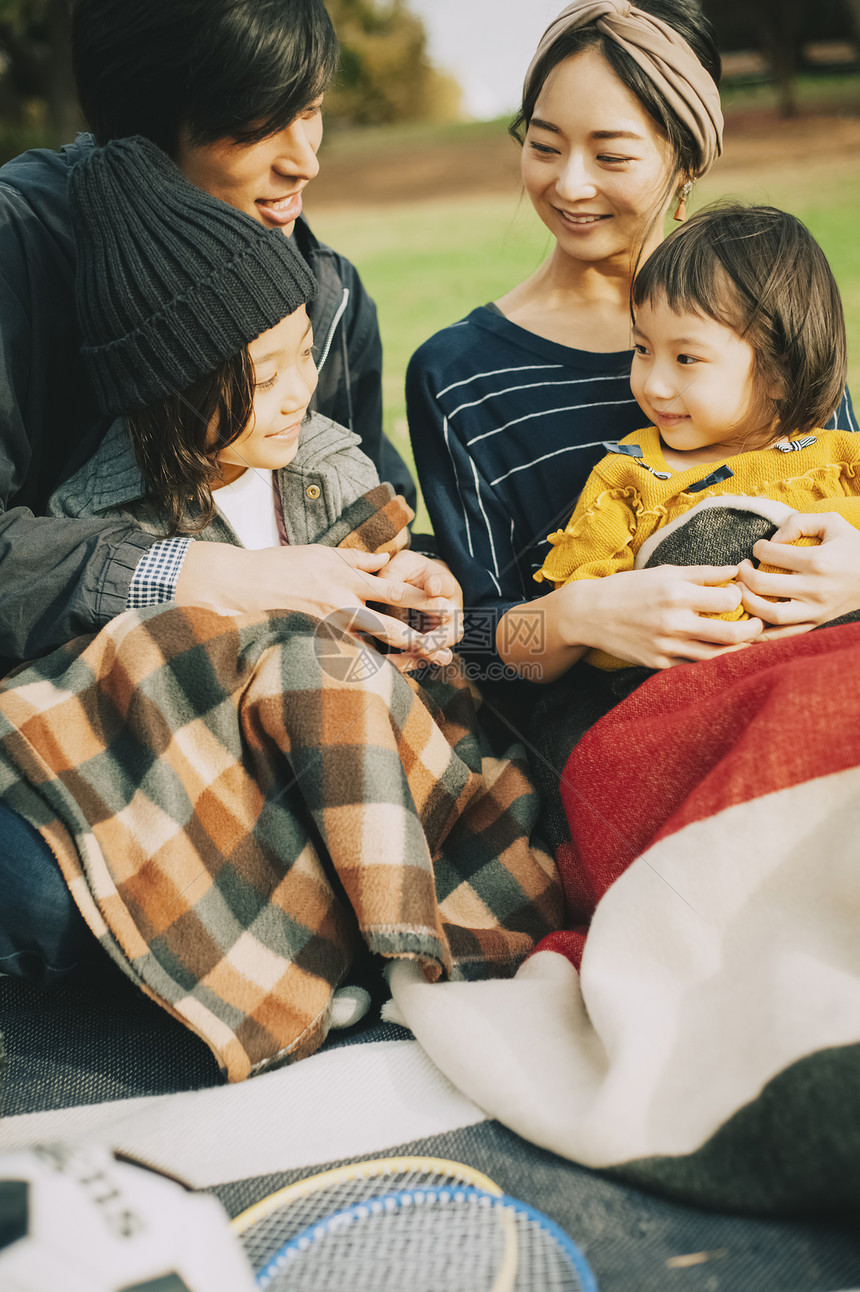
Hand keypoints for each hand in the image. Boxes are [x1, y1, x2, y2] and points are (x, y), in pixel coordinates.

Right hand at [174, 541, 454, 660]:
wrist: (244, 584)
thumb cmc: (285, 564)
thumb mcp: (324, 552)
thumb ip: (359, 559)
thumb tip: (389, 560)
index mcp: (346, 578)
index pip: (393, 589)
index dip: (421, 598)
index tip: (446, 603)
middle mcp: (340, 604)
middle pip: (388, 625)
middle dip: (418, 637)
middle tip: (445, 647)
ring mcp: (326, 627)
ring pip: (369, 648)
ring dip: (397, 657)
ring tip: (423, 665)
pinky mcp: (313, 642)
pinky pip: (345, 658)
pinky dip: (366, 668)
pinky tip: (385, 678)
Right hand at [568, 564, 764, 669]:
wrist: (590, 613)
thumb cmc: (630, 588)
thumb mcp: (665, 572)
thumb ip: (702, 573)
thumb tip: (736, 570)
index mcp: (677, 593)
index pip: (730, 598)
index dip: (743, 596)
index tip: (743, 595)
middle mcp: (674, 622)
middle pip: (732, 633)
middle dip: (754, 629)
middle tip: (759, 624)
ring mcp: (667, 646)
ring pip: (718, 656)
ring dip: (740, 650)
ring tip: (747, 641)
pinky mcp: (659, 663)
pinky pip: (695, 666)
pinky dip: (713, 660)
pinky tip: (720, 652)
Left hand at [736, 511, 859, 638]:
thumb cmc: (853, 546)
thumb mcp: (832, 523)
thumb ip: (799, 522)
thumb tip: (773, 538)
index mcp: (818, 561)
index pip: (771, 554)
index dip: (758, 548)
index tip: (759, 548)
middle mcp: (815, 588)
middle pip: (763, 585)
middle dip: (743, 575)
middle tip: (741, 569)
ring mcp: (815, 610)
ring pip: (770, 614)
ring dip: (747, 603)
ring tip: (742, 591)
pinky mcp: (816, 623)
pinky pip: (784, 635)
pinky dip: (762, 632)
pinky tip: (749, 621)